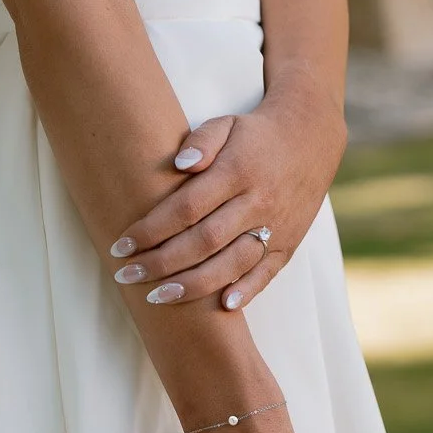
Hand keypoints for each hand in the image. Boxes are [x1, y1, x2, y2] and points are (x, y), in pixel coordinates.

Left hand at [107, 75, 345, 311]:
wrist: (311, 140)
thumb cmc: (255, 135)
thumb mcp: (226, 125)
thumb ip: (200, 141)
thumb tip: (179, 165)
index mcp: (237, 172)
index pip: (187, 207)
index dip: (151, 229)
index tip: (121, 245)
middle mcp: (258, 202)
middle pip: (204, 241)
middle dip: (162, 263)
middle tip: (127, 276)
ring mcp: (276, 227)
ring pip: (232, 264)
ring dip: (194, 285)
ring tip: (158, 298)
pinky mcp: (288, 244)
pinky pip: (266, 273)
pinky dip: (245, 291)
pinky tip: (220, 307)